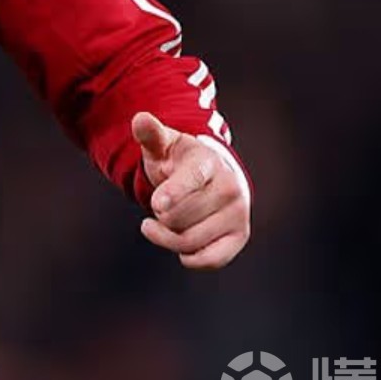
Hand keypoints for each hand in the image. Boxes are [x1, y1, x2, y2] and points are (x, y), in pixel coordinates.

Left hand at [132, 111, 250, 269]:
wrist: (212, 177)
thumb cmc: (181, 161)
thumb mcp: (164, 144)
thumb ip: (151, 134)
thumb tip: (140, 119)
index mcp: (208, 162)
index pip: (191, 179)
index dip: (173, 193)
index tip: (158, 204)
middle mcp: (229, 188)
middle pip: (178, 217)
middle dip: (159, 215)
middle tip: (160, 204)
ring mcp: (238, 213)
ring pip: (189, 241)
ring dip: (167, 237)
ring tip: (164, 221)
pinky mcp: (240, 236)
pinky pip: (210, 260)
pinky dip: (189, 257)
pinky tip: (181, 247)